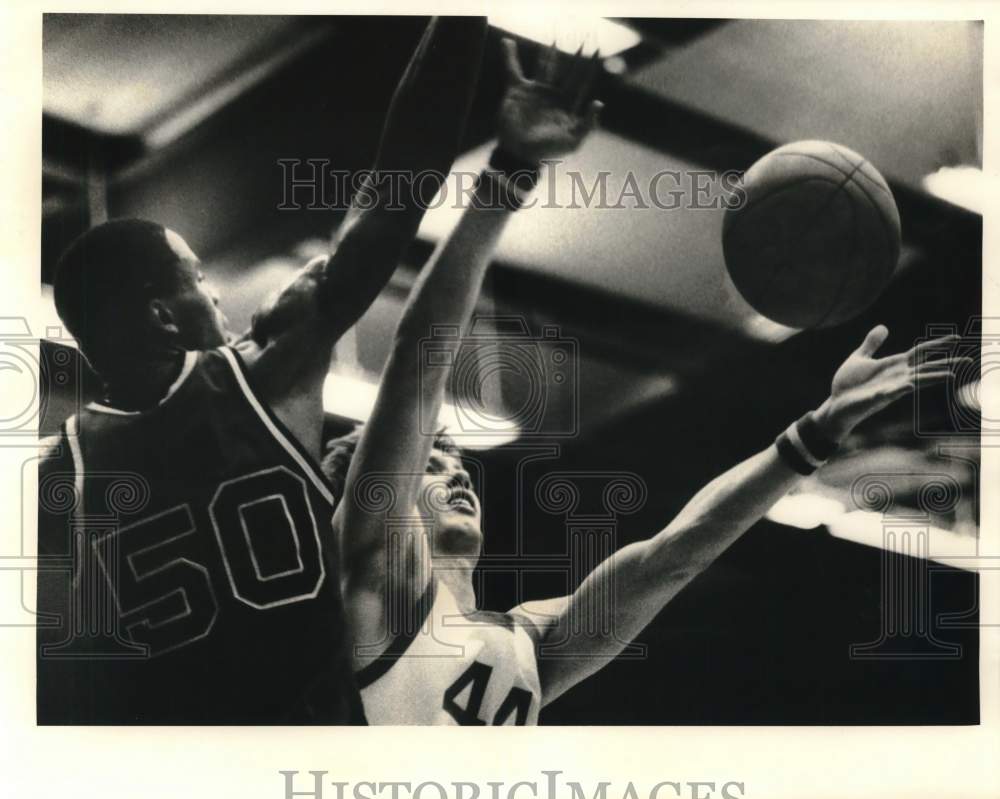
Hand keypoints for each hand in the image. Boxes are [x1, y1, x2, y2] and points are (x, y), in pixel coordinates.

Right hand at [497, 39, 603, 162]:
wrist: (519, 154)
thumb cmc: (547, 151)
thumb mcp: (573, 141)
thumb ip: (588, 124)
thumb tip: (599, 103)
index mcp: (567, 104)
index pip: (581, 80)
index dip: (589, 66)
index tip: (596, 49)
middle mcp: (553, 95)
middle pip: (566, 69)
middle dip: (573, 52)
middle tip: (580, 34)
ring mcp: (535, 92)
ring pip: (544, 65)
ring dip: (549, 50)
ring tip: (555, 34)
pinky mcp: (517, 91)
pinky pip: (512, 69)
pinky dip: (509, 56)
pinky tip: (508, 42)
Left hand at [815, 325, 970, 440]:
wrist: (835, 404)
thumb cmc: (849, 384)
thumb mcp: (860, 358)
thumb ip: (872, 344)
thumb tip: (883, 326)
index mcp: (894, 366)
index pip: (920, 353)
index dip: (937, 345)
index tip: (956, 338)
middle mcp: (896, 378)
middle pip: (925, 369)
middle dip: (945, 365)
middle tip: (968, 361)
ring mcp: (887, 389)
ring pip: (914, 383)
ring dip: (931, 379)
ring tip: (950, 375)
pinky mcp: (874, 399)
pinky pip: (887, 394)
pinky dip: (897, 389)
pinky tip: (908, 386)